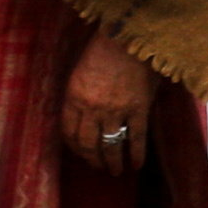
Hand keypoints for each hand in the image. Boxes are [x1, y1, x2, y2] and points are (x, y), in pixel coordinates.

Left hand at [61, 31, 155, 174]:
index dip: (74, 147)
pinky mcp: (137, 109)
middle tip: (98, 167)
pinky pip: (136, 138)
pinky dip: (136, 154)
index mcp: (74, 97)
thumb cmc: (103, 49)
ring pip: (111, 146)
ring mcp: (115, 111)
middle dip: (92, 159)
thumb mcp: (81, 71)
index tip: (79, 153)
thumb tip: (84, 116)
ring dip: (112, 162)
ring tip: (115, 171)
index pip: (69, 131)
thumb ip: (81, 95)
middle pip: (88, 144)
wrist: (127, 36)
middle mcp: (92, 108)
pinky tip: (136, 164)